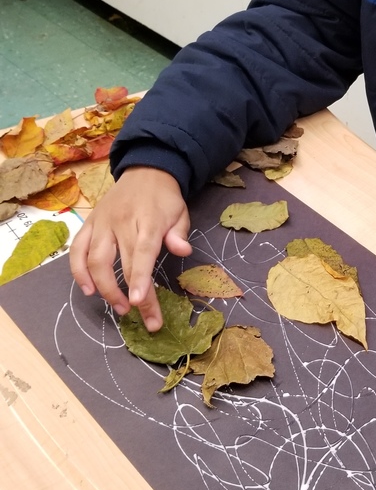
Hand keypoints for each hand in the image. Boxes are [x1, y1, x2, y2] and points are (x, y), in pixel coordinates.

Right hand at [70, 167, 191, 331]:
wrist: (144, 171)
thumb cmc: (164, 198)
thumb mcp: (180, 212)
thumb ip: (179, 233)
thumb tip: (182, 251)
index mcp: (148, 220)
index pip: (143, 252)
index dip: (140, 278)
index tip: (139, 303)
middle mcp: (121, 222)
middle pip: (121, 263)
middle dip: (130, 295)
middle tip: (142, 318)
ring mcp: (102, 223)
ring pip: (94, 259)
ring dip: (104, 287)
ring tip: (118, 307)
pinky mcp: (89, 223)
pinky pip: (77, 250)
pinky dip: (78, 271)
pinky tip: (88, 289)